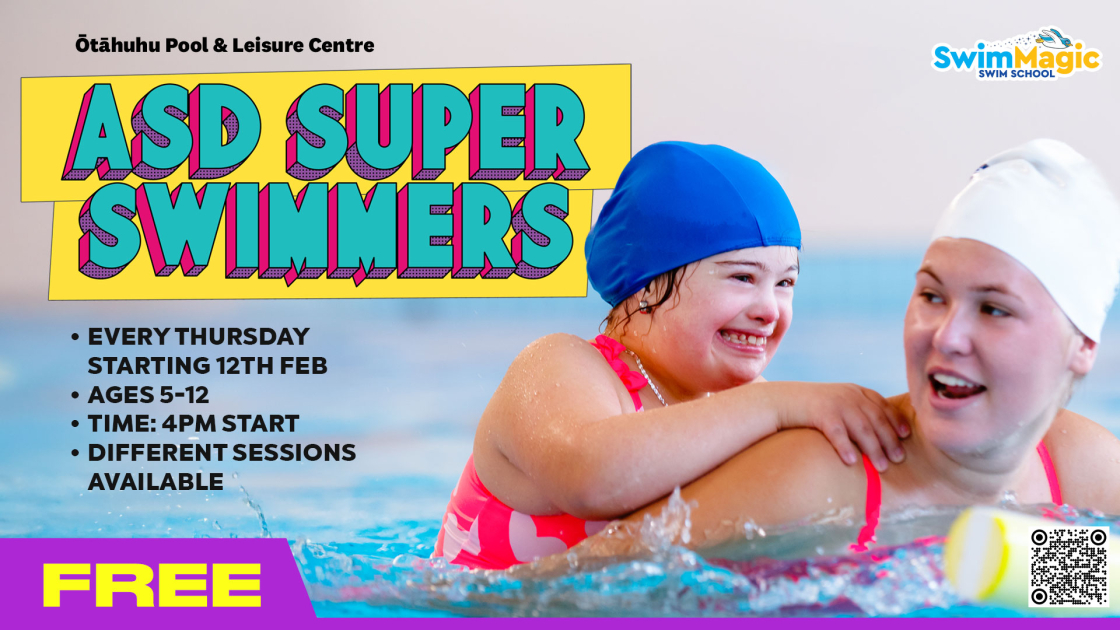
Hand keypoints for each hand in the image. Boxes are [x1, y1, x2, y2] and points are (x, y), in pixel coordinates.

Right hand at [764, 382, 909, 470]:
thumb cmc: (812, 408)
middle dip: (889, 440)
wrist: (782, 401)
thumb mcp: (838, 402)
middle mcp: (849, 395)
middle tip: (899, 459)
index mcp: (856, 391)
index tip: (905, 435)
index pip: (882, 405)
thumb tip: (879, 437)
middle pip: (876, 419)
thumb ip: (857, 411)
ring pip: (861, 428)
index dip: (895, 420)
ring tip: (882, 467)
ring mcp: (835, 403)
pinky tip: (852, 462)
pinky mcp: (820, 413)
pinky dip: (846, 447)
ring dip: (874, 448)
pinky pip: (837, 433)